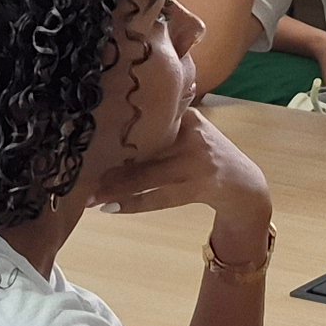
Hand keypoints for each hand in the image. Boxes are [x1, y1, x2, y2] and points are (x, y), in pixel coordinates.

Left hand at [93, 111, 271, 255]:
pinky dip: (134, 204)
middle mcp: (193, 136)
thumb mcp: (191, 130)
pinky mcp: (201, 187)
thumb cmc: (208, 155)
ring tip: (89, 196)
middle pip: (144, 152)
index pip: (149, 121)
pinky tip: (111, 208)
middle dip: (111, 165)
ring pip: (148, 177)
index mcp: (188, 117)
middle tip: (81, 173)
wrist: (244, 185)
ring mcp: (198, 163)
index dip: (118, 130)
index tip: (88, 134)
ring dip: (117, 188)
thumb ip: (164, 121)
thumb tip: (114, 120)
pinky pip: (159, 198)